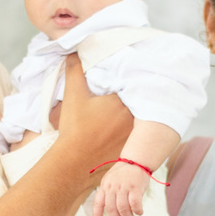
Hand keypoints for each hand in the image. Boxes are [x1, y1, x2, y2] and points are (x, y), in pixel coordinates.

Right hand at [54, 55, 131, 188]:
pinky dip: (137, 133)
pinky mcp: (134, 151)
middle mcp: (134, 119)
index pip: (132, 86)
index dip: (130, 82)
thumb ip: (74, 70)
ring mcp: (135, 136)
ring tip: (126, 113)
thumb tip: (74, 52)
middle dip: (137, 98)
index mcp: (122, 102)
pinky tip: (127, 131)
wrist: (74, 163)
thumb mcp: (73, 96)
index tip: (126, 80)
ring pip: (141, 120)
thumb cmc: (74, 129)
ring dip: (138, 115)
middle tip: (130, 95)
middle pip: (139, 103)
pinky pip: (140, 137)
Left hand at [93, 161, 147, 215]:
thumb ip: (109, 193)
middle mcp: (112, 187)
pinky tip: (139, 212)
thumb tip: (112, 212)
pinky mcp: (135, 187)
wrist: (136, 160)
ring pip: (123, 209)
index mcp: (104, 186)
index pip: (98, 202)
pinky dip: (137, 211)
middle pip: (111, 209)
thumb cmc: (124, 173)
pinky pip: (135, 204)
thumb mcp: (111, 180)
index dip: (97, 215)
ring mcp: (123, 187)